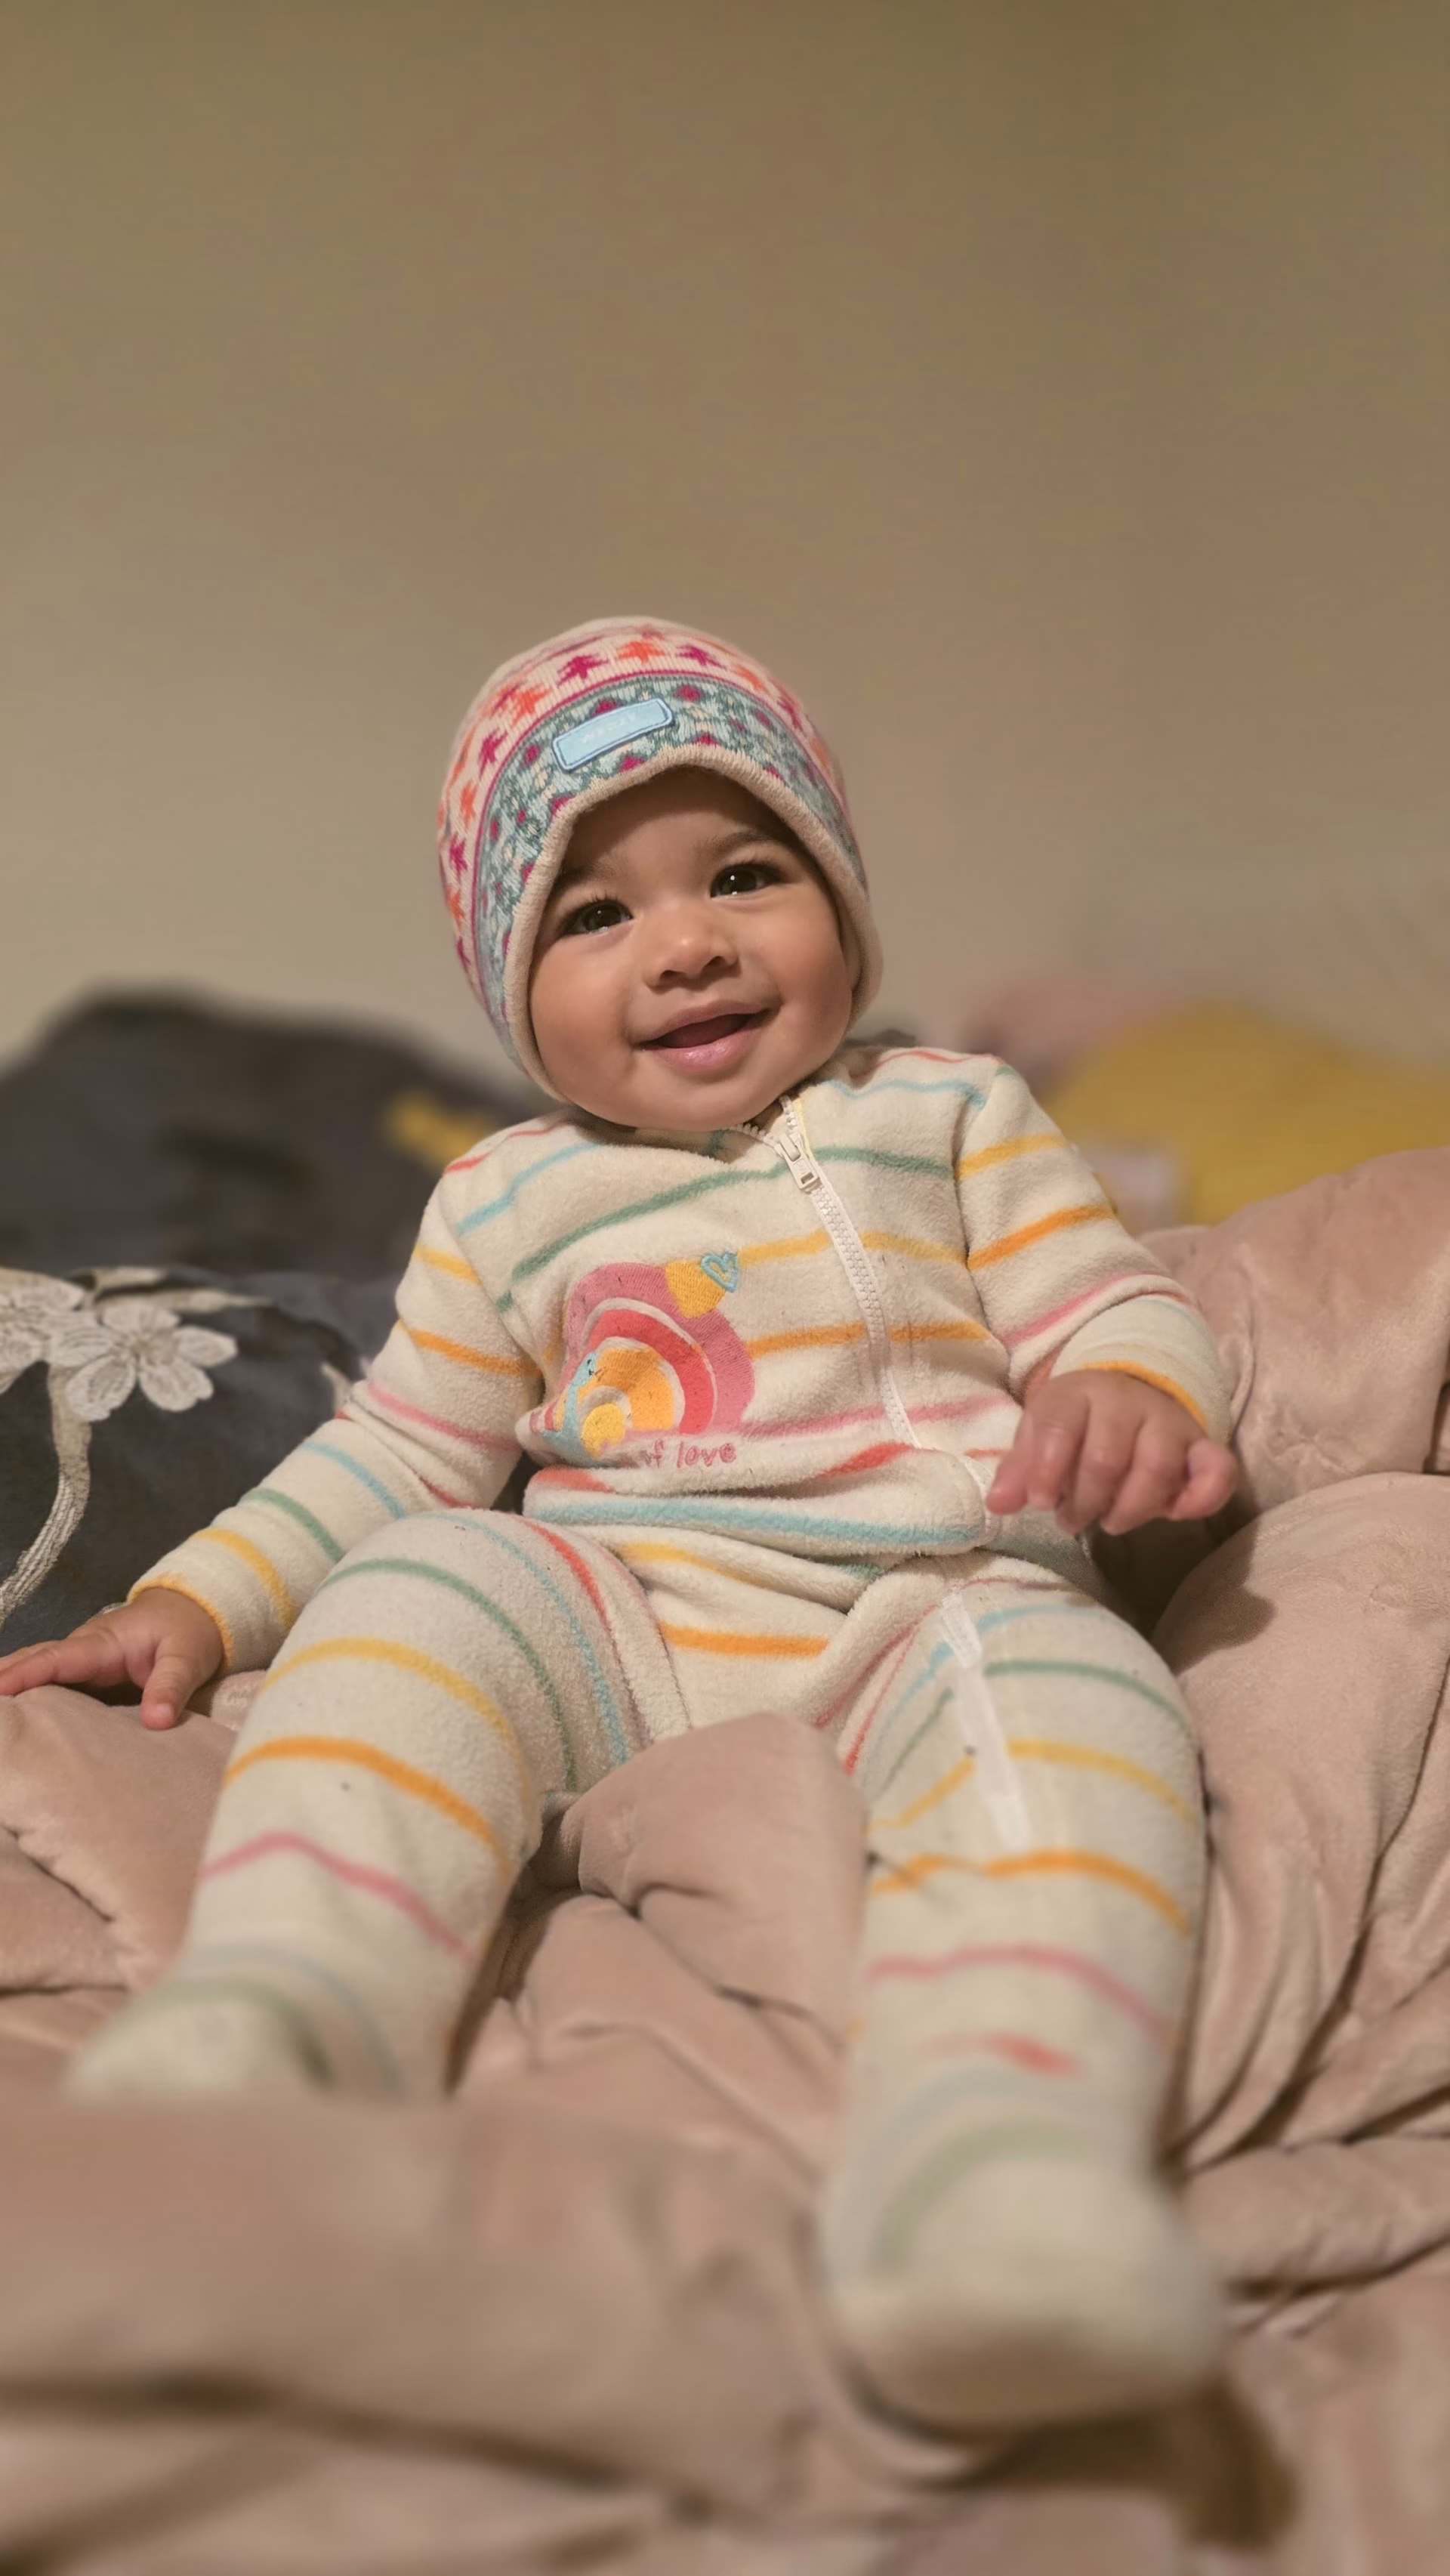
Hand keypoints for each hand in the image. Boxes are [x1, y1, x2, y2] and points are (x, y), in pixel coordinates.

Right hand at [0, 1590, 224, 1730]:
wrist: (197, 1613)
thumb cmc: (190, 1633)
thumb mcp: (189, 1658)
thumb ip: (172, 1687)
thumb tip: (156, 1722)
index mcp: (103, 1643)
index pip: (56, 1659)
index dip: (25, 1675)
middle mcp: (83, 1649)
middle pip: (34, 1660)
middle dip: (3, 1677)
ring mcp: (82, 1660)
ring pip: (36, 1667)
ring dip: (8, 1681)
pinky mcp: (86, 1672)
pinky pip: (49, 1678)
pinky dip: (24, 1688)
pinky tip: (9, 1709)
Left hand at [986, 1370, 1236, 1536]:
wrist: (1129, 1393)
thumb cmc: (1076, 1425)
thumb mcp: (1039, 1435)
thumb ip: (1019, 1470)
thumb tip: (999, 1504)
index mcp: (1079, 1393)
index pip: (1060, 1425)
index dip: (1045, 1469)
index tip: (1038, 1501)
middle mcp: (1128, 1401)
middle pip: (1107, 1456)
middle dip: (1085, 1499)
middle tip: (1071, 1520)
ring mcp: (1170, 1423)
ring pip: (1156, 1467)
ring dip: (1130, 1507)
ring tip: (1110, 1522)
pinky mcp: (1203, 1447)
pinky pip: (1217, 1470)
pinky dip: (1202, 1497)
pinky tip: (1176, 1515)